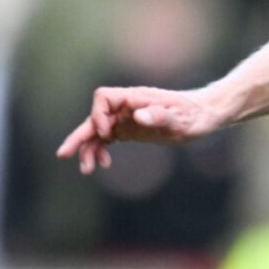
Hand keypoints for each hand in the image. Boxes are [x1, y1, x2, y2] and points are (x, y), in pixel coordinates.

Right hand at [55, 84, 230, 174]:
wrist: (204, 116)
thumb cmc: (193, 114)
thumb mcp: (179, 118)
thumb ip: (158, 115)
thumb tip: (138, 116)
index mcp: (135, 98)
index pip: (103, 98)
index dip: (99, 115)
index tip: (108, 134)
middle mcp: (127, 106)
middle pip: (94, 117)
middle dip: (79, 136)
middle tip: (64, 154)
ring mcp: (127, 118)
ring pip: (98, 131)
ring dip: (88, 148)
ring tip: (85, 170)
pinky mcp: (130, 130)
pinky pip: (108, 139)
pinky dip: (101, 150)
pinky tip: (103, 164)